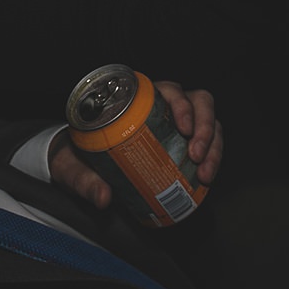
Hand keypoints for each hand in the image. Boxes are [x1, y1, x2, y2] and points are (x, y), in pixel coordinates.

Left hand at [47, 82, 222, 208]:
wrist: (80, 165)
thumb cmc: (79, 155)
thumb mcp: (75, 166)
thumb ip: (85, 181)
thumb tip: (103, 198)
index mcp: (138, 101)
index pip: (168, 90)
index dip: (181, 104)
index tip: (183, 128)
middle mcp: (163, 107)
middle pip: (198, 102)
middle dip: (204, 126)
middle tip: (196, 154)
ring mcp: (177, 124)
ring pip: (209, 121)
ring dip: (213, 144)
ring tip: (204, 172)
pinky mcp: (184, 143)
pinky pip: (209, 143)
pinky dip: (212, 158)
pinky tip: (205, 178)